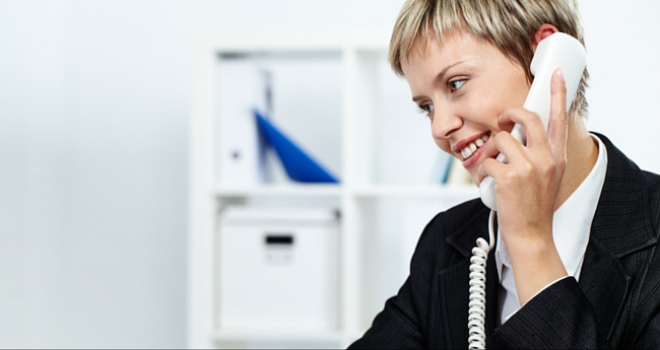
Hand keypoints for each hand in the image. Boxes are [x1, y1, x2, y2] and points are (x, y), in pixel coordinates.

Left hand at [477, 69, 568, 303]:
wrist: (530, 234)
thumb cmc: (533, 206)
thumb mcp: (546, 177)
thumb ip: (537, 154)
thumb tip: (516, 136)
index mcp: (556, 157)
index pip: (559, 118)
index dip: (557, 93)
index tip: (556, 74)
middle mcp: (546, 158)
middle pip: (526, 118)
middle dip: (509, 115)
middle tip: (501, 121)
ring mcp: (528, 167)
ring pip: (500, 139)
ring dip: (490, 152)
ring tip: (494, 170)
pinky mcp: (509, 176)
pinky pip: (486, 161)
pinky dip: (482, 172)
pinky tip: (488, 184)